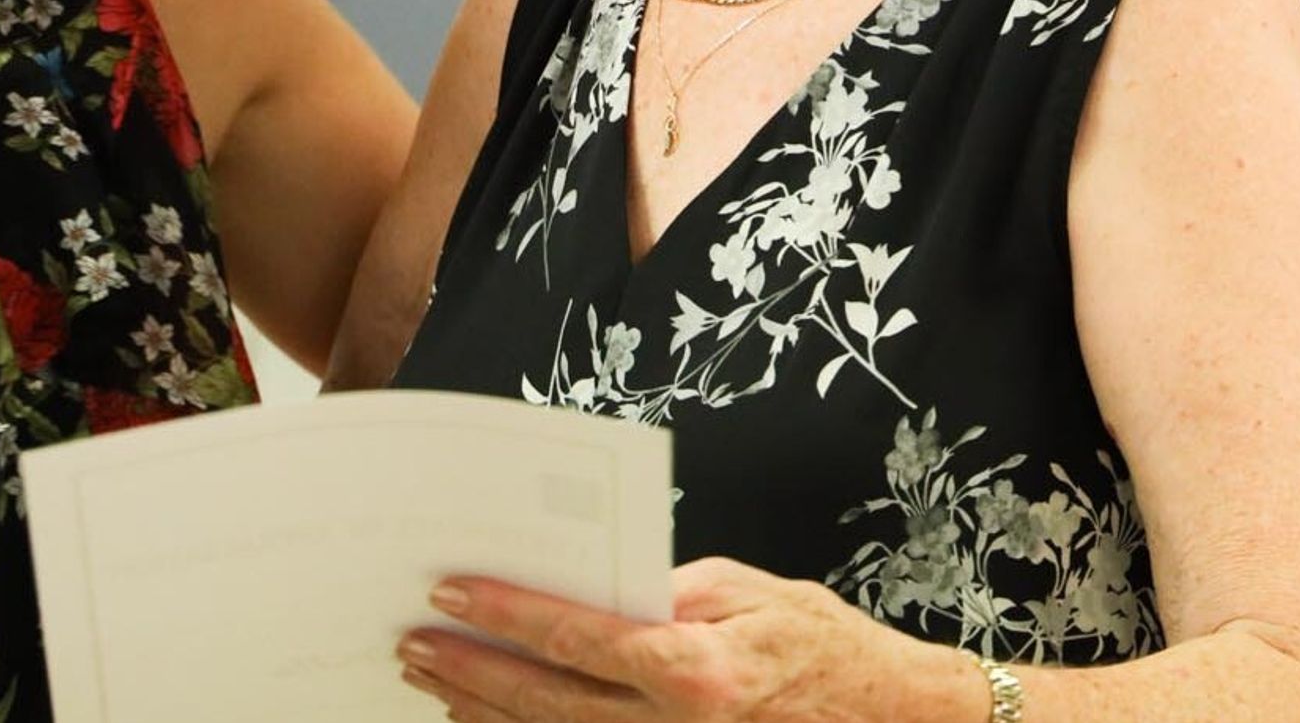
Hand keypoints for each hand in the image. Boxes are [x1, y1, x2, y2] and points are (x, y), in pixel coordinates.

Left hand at [397, 556, 965, 721]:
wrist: (886, 720)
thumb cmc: (820, 644)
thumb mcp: (745, 589)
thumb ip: (664, 591)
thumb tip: (592, 590)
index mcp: (696, 670)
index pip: (575, 638)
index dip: (505, 614)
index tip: (449, 590)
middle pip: (545, 703)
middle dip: (470, 671)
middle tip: (413, 642)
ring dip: (484, 714)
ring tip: (432, 681)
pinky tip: (488, 722)